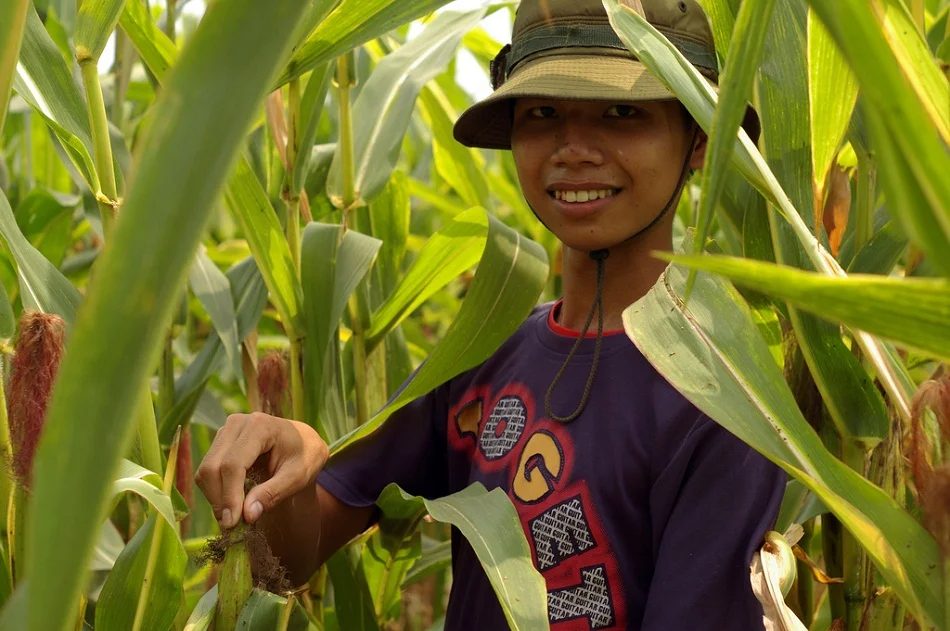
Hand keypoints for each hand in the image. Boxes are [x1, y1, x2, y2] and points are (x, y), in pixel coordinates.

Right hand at [195, 412, 328, 528]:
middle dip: (219, 499)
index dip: (229, 495)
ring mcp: (226, 431)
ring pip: (205, 471)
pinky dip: (216, 491)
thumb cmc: (305, 456)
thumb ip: (273, 493)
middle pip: (213, 467)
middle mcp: (237, 424)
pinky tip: (233, 503)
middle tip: (232, 525)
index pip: (233, 464)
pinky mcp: (220, 442)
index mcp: (260, 426)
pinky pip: (207, 472)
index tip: (232, 523)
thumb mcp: (299, 476)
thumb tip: (247, 514)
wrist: (303, 441)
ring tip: (235, 515)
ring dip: (215, 497)